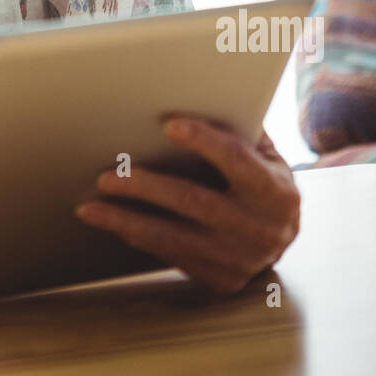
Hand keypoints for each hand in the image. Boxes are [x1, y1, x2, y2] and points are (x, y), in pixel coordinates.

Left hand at [74, 119, 300, 293]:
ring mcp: (241, 260)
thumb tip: (191, 95)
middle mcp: (261, 229)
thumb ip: (236, 130)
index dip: (205, 141)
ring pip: (175, 239)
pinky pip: (173, 257)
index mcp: (276, 192)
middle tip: (108, 176)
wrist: (284, 238)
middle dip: (147, 188)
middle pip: (195, 203)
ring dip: (128, 222)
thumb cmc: (263, 180)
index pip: (238, 161)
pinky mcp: (221, 280)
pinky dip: (140, 239)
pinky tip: (116, 224)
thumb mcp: (264, 154)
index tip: (169, 124)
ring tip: (92, 208)